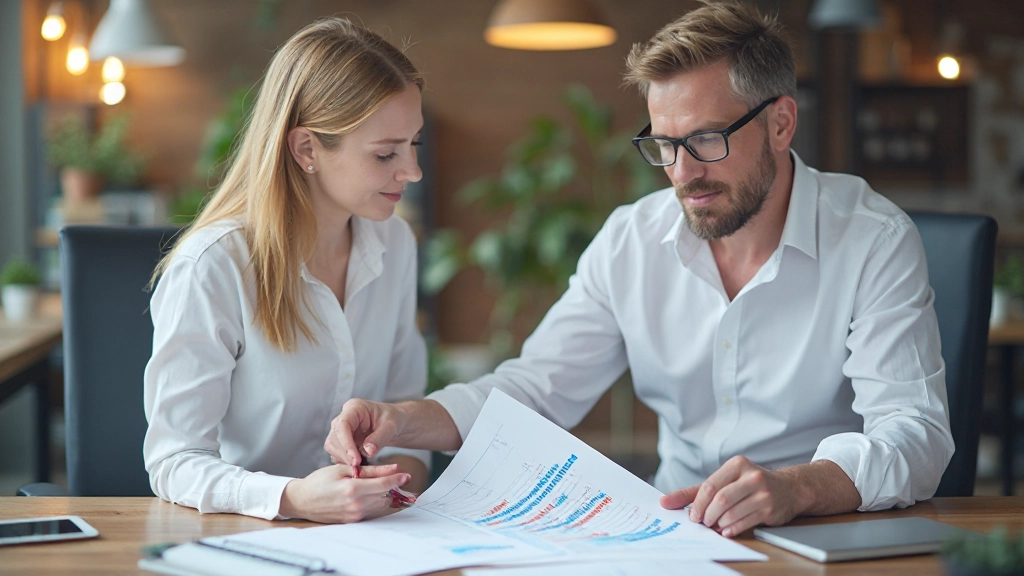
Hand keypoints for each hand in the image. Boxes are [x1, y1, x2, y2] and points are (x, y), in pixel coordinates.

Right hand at [279, 463, 410, 523]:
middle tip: (392, 476)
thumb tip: (392, 468)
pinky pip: (370, 510)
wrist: (301, 500)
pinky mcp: (352, 521)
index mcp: (353, 489)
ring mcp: (354, 515)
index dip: (396, 479)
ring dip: (381, 493)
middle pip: (384, 495)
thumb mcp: (343, 469)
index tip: (406, 475)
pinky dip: (372, 500)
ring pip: (379, 503)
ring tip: (374, 483)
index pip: (383, 485)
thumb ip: (369, 470)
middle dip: (389, 485)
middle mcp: (355, 505)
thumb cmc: (319, 481)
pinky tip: (364, 493)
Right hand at [325, 399, 401, 468]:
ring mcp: (341, 430)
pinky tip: (357, 467)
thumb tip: (367, 451)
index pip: (342, 425)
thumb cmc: (393, 419)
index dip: (346, 443)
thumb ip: (379, 438)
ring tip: (358, 468)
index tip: (355, 459)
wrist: (395, 422)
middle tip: (357, 467)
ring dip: (343, 459)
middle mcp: (344, 418)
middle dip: (344, 454)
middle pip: (334, 437)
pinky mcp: (342, 441)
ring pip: (333, 446)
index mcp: (354, 408)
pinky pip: (337, 453)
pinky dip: (345, 462)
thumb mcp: (390, 426)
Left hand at [660, 456, 805, 537]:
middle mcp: (751, 476)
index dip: (697, 504)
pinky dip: (731, 529)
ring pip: (732, 513)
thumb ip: (695, 491)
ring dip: (719, 523)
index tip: (692, 516)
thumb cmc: (748, 484)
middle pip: (720, 500)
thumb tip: (665, 501)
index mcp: (737, 464)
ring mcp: (763, 493)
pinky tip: (727, 530)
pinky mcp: (770, 508)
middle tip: (703, 522)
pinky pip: (745, 522)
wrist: (788, 488)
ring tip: (715, 526)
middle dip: (707, 515)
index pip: (710, 486)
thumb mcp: (724, 481)